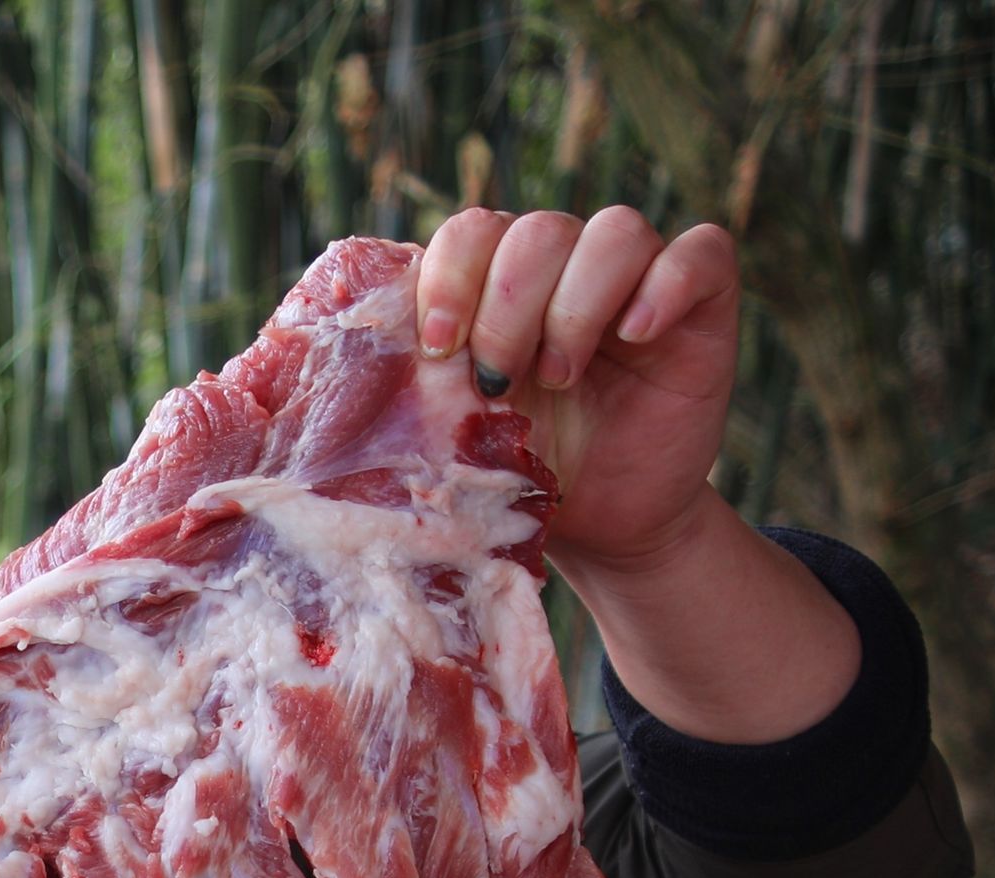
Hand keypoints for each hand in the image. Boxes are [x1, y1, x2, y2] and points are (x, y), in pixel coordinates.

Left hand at [415, 206, 739, 574]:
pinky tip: (637, 335)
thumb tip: (294, 372)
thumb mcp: (446, 441)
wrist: (605, 529)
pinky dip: (666, 284)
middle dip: (509, 305)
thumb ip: (398, 397)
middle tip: (500, 381)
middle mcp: (567, 270)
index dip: (452, 275)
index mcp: (498, 287)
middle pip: (539, 230)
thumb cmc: (519, 481)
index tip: (438, 346)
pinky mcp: (700, 307)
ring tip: (562, 376)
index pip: (473, 231)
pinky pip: (700, 254)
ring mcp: (636, 283)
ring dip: (577, 303)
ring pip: (616, 231)